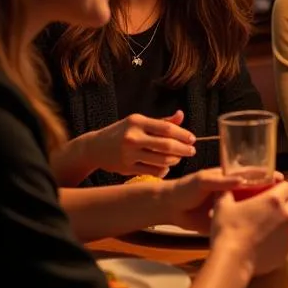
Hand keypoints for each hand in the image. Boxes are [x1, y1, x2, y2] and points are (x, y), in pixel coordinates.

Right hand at [78, 110, 195, 177]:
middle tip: (191, 151)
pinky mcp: (126, 168)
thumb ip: (161, 121)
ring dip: (175, 160)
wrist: (95, 147)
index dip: (183, 134)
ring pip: (161, 160)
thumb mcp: (139, 122)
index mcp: (137, 122)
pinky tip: (166, 166)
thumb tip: (181, 115)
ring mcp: (128, 154)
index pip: (167, 128)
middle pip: (166, 146)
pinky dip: (163, 170)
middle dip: (183, 149)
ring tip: (178, 158)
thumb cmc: (122, 132)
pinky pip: (152, 171)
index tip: (192, 139)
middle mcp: (132, 137)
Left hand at [161, 169, 286, 232]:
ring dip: (263, 212)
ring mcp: (231, 208)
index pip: (253, 175)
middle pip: (256, 192)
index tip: (281, 179)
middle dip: (270, 195)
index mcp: (230, 178)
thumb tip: (243, 180)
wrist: (170, 210)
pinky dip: (251, 226)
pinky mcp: (227, 222)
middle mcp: (234, 192)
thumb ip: (221, 181)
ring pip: (251, 208)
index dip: (267, 176)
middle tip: (284, 201)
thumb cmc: (185, 190)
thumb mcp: (203, 181)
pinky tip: (263, 231)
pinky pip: (241, 223)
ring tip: (278, 217)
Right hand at [211, 180, 287, 276]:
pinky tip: (268, 244)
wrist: (232, 261)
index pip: (287, 187)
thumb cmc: (228, 230)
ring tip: (268, 229)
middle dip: (284, 206)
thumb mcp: (222, 205)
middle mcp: (287, 215)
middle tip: (268, 211)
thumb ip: (227, 191)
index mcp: (274, 200)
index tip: (270, 193)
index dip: (279, 189)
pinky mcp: (287, 250)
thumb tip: (225, 186)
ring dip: (284, 223)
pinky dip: (281, 241)